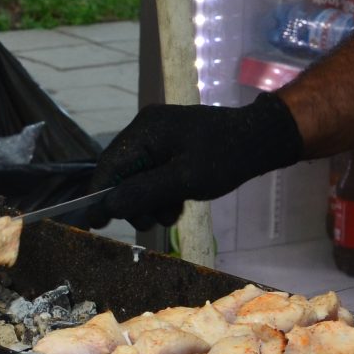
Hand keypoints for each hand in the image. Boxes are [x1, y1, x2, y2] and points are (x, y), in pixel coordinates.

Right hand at [90, 93, 303, 229]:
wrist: (262, 138)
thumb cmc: (226, 157)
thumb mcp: (184, 180)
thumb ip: (143, 192)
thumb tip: (108, 205)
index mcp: (145, 131)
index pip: (108, 166)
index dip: (99, 196)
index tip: (92, 223)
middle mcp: (145, 130)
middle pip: (121, 174)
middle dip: (133, 202)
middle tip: (152, 222)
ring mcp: (158, 137)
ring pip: (137, 178)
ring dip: (150, 201)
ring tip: (172, 213)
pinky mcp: (170, 146)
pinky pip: (153, 173)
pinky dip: (161, 192)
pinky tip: (178, 203)